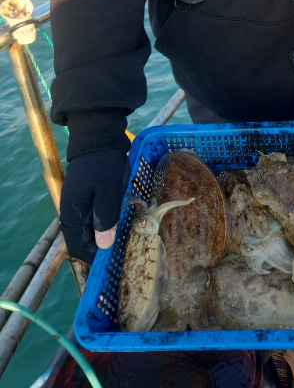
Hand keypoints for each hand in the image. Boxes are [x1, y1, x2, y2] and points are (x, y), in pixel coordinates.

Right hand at [60, 149, 129, 263]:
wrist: (98, 135)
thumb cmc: (104, 163)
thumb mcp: (109, 191)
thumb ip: (106, 218)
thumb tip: (103, 246)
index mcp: (73, 212)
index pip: (78, 246)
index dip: (93, 256)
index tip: (111, 261)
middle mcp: (71, 210)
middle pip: (81, 239)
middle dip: (97, 248)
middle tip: (118, 252)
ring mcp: (77, 201)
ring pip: (86, 228)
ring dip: (100, 235)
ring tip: (120, 239)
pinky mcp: (85, 194)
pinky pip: (91, 216)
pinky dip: (102, 223)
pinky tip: (116, 222)